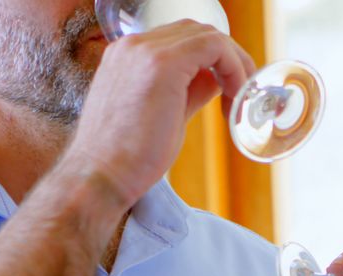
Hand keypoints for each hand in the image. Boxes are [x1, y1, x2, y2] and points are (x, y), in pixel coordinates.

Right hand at [64, 20, 255, 209]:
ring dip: (234, 63)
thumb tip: (215, 80)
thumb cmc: (128, 158)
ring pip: (208, 35)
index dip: (214, 60)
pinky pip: (214, 47)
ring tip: (240, 99)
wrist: (101, 176)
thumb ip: (189, 91)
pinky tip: (235, 98)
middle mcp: (133, 46)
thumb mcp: (165, 114)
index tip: (228, 91)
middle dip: (228, 58)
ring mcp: (145, 51)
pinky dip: (234, 67)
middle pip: (196, 32)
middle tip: (241, 93)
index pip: (182, 40)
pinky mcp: (162, 64)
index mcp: (128, 56)